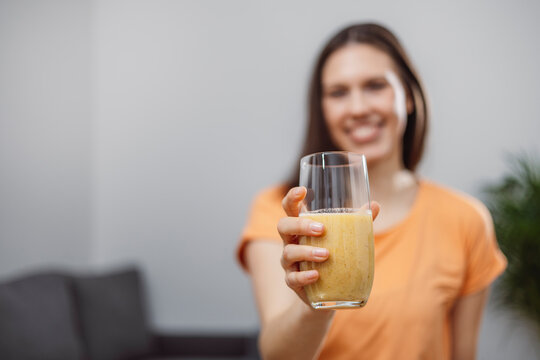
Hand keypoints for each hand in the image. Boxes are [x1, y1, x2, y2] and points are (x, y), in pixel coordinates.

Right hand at [277, 186, 379, 305]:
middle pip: (283, 226)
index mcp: (301, 228)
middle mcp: (291, 242)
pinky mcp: (293, 282)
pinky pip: (292, 278)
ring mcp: (290, 263)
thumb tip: (376, 205)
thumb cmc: (333, 258)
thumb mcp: (344, 239)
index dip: (292, 198)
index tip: (302, 191)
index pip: (290, 208)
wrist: (326, 294)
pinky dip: (304, 276)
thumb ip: (357, 223)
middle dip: (300, 225)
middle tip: (321, 229)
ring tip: (326, 254)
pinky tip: (317, 275)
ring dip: (306, 252)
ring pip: (288, 252)